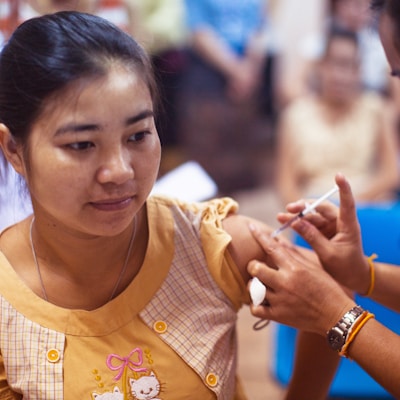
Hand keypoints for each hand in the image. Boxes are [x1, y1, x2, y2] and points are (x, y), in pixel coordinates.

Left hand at [248, 225, 354, 335]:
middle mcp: (285, 282)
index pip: (271, 247)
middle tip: (258, 268)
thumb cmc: (328, 289)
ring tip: (261, 286)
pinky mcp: (278, 316)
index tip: (251, 227)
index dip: (259, 235)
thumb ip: (293, 253)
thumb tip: (277, 239)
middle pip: (255, 268)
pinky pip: (255, 309)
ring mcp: (280, 300)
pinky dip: (256, 305)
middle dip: (253, 266)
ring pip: (253, 288)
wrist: (337, 317)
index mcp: (295, 268)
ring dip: (254, 285)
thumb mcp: (313, 267)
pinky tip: (262, 301)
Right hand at [277, 173, 369, 294]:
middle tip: (289, 209)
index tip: (339, 175)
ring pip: (311, 216)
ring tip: (280, 217)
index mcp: (348, 225)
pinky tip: (285, 222)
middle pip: (321, 208)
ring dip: (296, 216)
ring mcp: (331, 226)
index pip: (347, 203)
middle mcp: (340, 222)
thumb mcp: (328, 254)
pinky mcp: (323, 232)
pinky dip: (297, 224)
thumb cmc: (346, 267)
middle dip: (303, 206)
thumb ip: (312, 237)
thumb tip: (296, 222)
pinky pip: (308, 224)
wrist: (353, 278)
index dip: (343, 188)